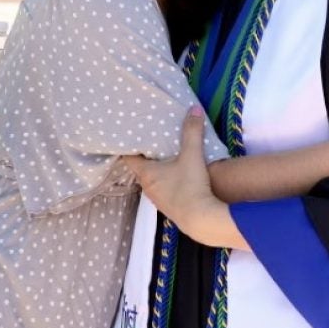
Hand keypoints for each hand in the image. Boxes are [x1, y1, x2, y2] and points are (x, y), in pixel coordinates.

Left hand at [125, 110, 224, 234]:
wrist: (200, 218)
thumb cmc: (190, 185)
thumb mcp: (192, 155)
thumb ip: (192, 131)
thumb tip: (194, 108)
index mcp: (146, 173)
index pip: (128, 158)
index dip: (128, 147)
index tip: (130, 137)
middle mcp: (147, 187)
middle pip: (140, 169)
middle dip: (144, 157)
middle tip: (149, 143)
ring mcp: (157, 199)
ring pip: (151, 181)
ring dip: (155, 171)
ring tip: (162, 158)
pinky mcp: (168, 207)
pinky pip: (162, 190)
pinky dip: (165, 182)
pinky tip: (175, 177)